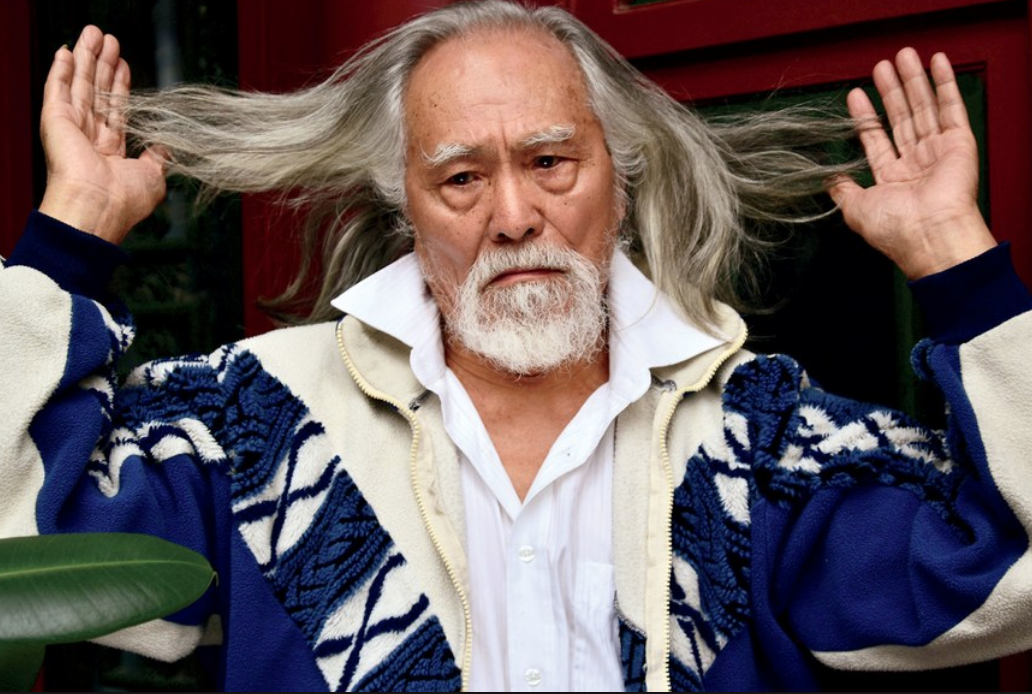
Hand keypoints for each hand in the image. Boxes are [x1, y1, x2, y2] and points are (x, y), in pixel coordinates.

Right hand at [38, 26, 165, 243]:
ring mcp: (70, 128)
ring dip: (86, 58)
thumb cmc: (125, 201)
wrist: (98, 207)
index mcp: (109, 153)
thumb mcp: (153, 177)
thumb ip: (158, 158)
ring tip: (94, 33)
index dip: (120, 86)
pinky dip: (61, 70)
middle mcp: (88, 139)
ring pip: (79, 85)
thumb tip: (165, 146)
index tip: (124, 65)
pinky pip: (57, 89)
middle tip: (108, 39)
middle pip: (97, 92)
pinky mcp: (55, 121)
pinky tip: (66, 51)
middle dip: (103, 65)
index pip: (116, 110)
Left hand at [828, 48, 995, 278]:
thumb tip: (824, 177)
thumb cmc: (893, 228)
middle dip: (890, 91)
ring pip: (923, 108)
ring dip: (913, 81)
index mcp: (891, 180)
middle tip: (881, 66)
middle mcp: (915, 164)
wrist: (929, 235)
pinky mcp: (959, 143)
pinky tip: (936, 63)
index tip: (855, 94)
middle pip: (900, 119)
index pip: (876, 140)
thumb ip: (841, 189)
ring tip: (902, 56)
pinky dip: (945, 84)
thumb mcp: (855, 208)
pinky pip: (952, 108)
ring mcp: (937, 152)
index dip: (865, 117)